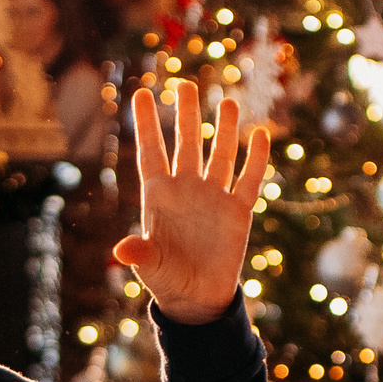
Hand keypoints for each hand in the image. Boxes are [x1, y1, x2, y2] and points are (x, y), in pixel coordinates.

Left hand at [114, 78, 267, 324]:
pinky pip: (248, 180)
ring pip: (219, 154)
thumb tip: (123, 251)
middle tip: (184, 84)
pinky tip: (259, 135)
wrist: (198, 298)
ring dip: (224, 129)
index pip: (151, 151)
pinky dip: (254, 159)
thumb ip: (140, 254)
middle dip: (185, 114)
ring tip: (227, 101)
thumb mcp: (150, 267)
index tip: (140, 92)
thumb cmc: (166, 279)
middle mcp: (186, 189)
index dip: (145, 123)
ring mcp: (213, 197)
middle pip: (186, 143)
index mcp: (159, 196)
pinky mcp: (238, 211)